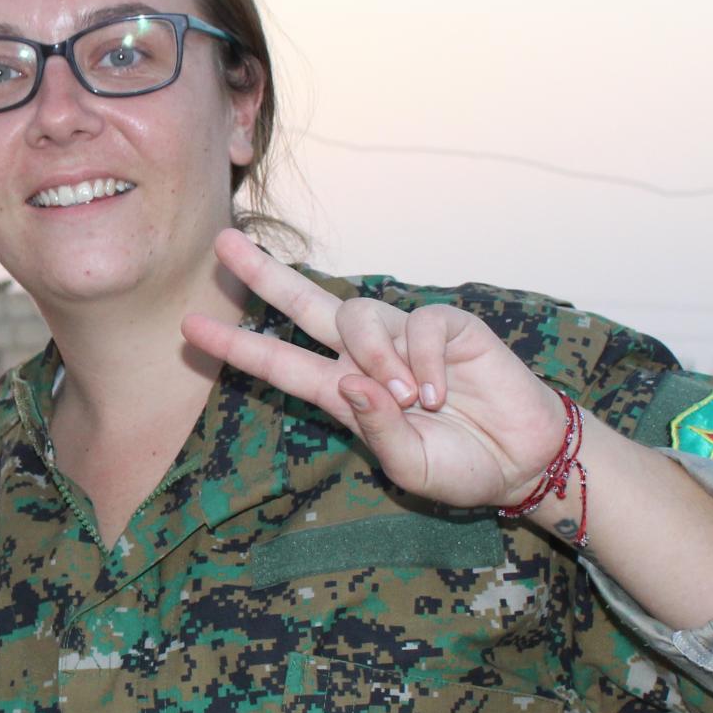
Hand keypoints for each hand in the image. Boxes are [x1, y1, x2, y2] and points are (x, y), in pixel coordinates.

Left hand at [180, 229, 568, 509]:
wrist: (522, 460)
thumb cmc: (461, 466)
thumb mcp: (411, 468)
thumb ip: (377, 431)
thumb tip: (350, 380)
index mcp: (343, 393)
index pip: (280, 362)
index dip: (237, 345)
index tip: (190, 327)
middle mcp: (365, 357)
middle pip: (304, 304)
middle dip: (264, 274)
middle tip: (223, 245)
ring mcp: (405, 335)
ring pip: (359, 315)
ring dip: (377, 356)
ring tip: (409, 399)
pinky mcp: (447, 324)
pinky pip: (420, 324)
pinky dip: (425, 359)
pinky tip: (439, 391)